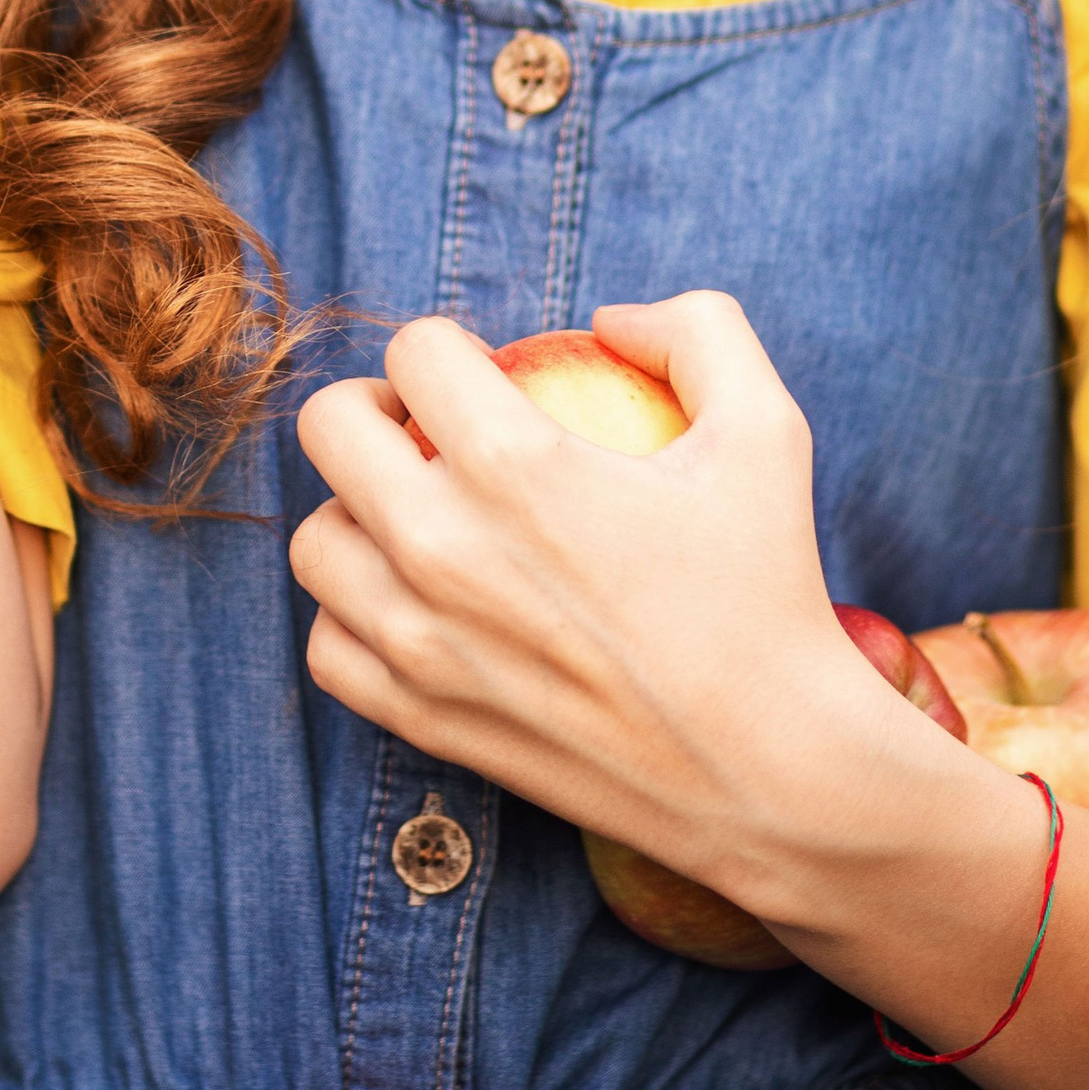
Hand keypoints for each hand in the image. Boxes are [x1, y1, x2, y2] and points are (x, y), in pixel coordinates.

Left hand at [291, 294, 932, 908]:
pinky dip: (358, 617)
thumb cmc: (771, 592)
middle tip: (429, 431)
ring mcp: (418, 641)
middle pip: (330, 428)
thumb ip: (696, 330)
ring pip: (317, 540)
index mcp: (516, 464)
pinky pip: (328, 644)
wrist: (771, 771)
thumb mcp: (766, 428)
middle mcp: (443, 547)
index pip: (413, 352)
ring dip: (359, 514)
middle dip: (375, 408)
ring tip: (422, 521)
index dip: (448, 347)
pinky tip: (418, 605)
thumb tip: (610, 317)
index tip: (485, 378)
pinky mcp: (415, 718)